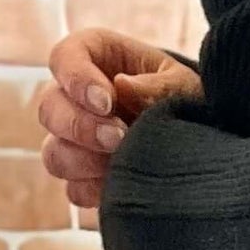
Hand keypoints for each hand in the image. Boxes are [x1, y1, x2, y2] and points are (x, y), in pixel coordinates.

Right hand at [35, 26, 204, 213]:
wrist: (200, 140)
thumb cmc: (186, 100)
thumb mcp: (183, 86)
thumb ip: (157, 86)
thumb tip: (122, 86)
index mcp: (96, 59)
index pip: (63, 58)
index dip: (76, 79)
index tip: (107, 101)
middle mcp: (76, 99)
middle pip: (49, 109)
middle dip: (81, 127)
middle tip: (117, 138)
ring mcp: (76, 141)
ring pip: (54, 153)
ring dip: (83, 162)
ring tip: (120, 164)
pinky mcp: (86, 179)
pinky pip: (73, 190)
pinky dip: (94, 191)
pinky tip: (120, 185)